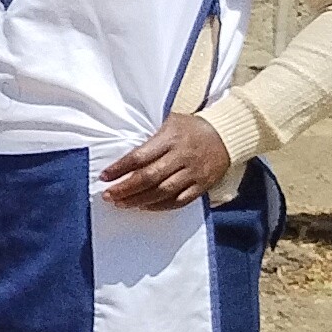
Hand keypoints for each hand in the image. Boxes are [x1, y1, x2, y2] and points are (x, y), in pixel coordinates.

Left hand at [100, 110, 233, 211]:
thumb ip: (150, 141)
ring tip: (121, 204)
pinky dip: (160, 206)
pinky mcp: (203, 185)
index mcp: (170, 139)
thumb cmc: (191, 128)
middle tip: (108, 195)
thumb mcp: (169, 123)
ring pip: (163, 192)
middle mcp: (182, 157)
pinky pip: (180, 200)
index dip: (119, 168)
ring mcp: (194, 172)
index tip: (104, 176)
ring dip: (139, 200)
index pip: (139, 156)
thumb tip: (123, 161)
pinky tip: (144, 207)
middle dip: (125, 188)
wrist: (227, 134)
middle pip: (149, 177)